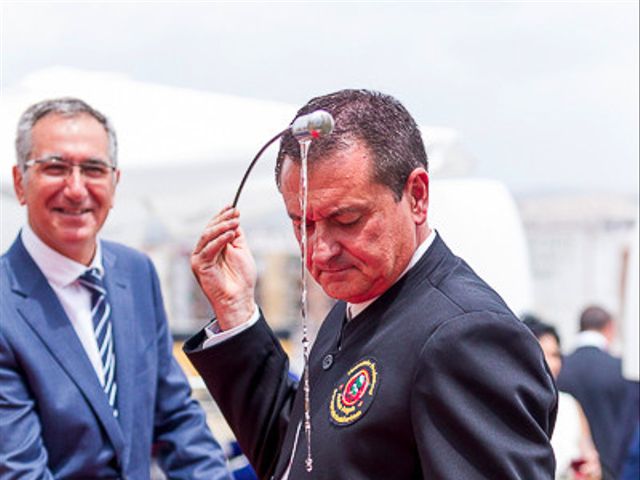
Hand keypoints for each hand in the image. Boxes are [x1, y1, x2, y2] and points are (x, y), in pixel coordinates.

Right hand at [191, 206, 256, 329]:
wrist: (239, 297)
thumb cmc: (241, 278)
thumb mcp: (241, 251)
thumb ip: (236, 236)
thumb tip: (234, 219)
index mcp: (214, 247)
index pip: (215, 227)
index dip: (222, 216)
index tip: (233, 207)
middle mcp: (204, 251)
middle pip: (210, 229)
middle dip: (222, 219)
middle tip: (235, 213)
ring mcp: (200, 258)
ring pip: (207, 236)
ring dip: (222, 227)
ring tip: (235, 222)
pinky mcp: (199, 265)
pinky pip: (208, 248)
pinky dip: (219, 240)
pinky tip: (230, 234)